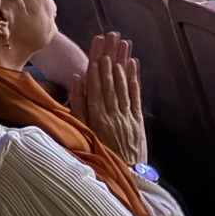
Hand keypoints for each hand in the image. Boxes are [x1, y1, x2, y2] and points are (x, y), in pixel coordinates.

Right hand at [69, 33, 146, 165]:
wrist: (123, 175)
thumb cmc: (98, 155)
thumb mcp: (82, 132)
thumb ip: (78, 107)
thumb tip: (77, 82)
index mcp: (97, 117)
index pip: (96, 87)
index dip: (96, 69)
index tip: (97, 52)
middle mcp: (114, 114)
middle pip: (111, 82)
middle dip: (110, 58)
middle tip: (110, 39)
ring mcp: (127, 117)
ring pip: (124, 85)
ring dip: (122, 64)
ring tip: (121, 45)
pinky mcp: (137, 121)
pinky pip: (135, 96)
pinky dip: (134, 80)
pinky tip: (132, 65)